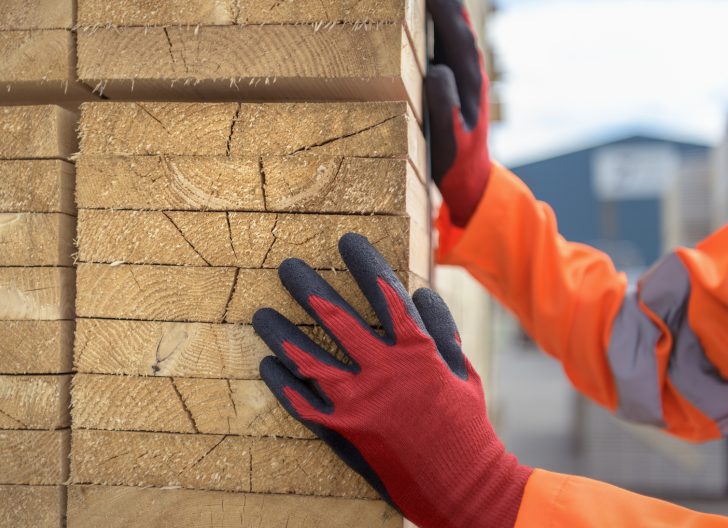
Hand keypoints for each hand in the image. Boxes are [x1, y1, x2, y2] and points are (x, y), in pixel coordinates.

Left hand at [254, 233, 530, 527]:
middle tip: (287, 267)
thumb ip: (441, 330)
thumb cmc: (466, 426)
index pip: (384, 291)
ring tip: (261, 314)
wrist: (462, 486)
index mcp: (416, 350)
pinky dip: (283, 382)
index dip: (363, 262)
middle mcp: (382, 370)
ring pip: (307, 356)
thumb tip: (421, 294)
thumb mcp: (461, 372)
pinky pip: (302, 403)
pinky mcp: (343, 433)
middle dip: (307, 286)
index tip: (346, 241)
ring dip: (280, 332)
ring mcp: (358, 402)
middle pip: (334, 315)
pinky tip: (268, 364)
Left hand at [426, 0, 490, 227]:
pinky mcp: (455, 144)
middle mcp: (467, 85)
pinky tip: (438, 76)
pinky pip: (450, 121)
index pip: (455, 25)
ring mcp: (464, 114)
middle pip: (460, 43)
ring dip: (451, 40)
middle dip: (449, 12)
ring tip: (438, 10)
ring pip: (460, 73)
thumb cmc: (447, 122)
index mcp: (462, 68)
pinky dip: (446, 99)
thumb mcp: (444, 80)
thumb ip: (435, 43)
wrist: (467, 180)